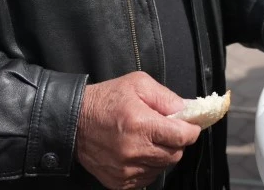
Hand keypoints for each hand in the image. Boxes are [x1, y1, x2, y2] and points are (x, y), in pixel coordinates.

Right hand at [74, 71, 201, 189]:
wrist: (73, 121)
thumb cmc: (106, 99)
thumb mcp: (138, 84)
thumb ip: (165, 97)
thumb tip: (186, 110)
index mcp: (141, 125)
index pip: (181, 137)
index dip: (191, 130)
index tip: (191, 125)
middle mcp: (134, 151)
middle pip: (175, 155)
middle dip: (177, 142)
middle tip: (169, 130)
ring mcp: (125, 169)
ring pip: (161, 168)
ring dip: (162, 155)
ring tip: (150, 140)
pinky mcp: (118, 181)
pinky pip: (146, 179)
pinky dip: (148, 167)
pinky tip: (140, 152)